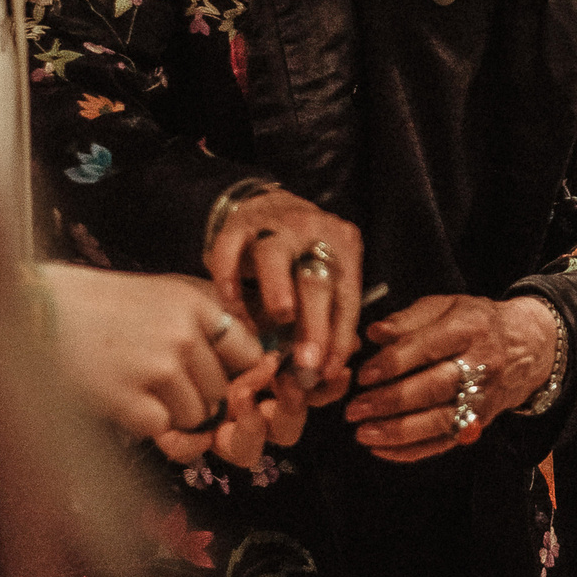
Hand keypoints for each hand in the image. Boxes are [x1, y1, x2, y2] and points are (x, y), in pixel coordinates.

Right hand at [37, 262, 305, 466]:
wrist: (32, 311)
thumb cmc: (98, 303)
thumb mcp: (161, 292)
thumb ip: (208, 318)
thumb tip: (258, 359)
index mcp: (196, 302)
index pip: (250, 353)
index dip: (239, 374)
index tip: (227, 379)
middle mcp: (184, 334)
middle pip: (222, 392)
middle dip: (197, 395)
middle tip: (157, 379)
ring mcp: (157, 369)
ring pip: (196, 416)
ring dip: (171, 412)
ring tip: (134, 383)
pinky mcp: (128, 400)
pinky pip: (162, 430)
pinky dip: (142, 423)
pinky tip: (117, 396)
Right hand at [203, 189, 363, 403]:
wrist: (268, 205)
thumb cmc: (300, 255)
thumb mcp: (321, 278)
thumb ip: (325, 318)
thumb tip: (324, 371)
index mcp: (344, 247)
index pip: (347, 298)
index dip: (339, 338)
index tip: (326, 372)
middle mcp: (314, 232)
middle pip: (317, 280)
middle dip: (313, 325)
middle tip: (305, 363)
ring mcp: (275, 224)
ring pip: (276, 256)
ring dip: (278, 291)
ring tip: (279, 319)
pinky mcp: (238, 223)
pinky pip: (229, 248)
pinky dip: (228, 277)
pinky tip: (229, 302)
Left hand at [345, 294, 560, 462]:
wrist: (528, 347)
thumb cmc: (476, 323)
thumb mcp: (446, 306)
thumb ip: (408, 318)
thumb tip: (374, 333)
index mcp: (469, 329)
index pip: (428, 347)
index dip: (393, 363)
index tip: (363, 375)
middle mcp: (481, 365)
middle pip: (435, 388)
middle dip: (391, 401)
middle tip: (355, 409)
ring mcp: (483, 398)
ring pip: (441, 421)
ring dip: (399, 431)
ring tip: (364, 434)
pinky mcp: (480, 422)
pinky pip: (445, 442)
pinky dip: (412, 451)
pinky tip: (382, 450)